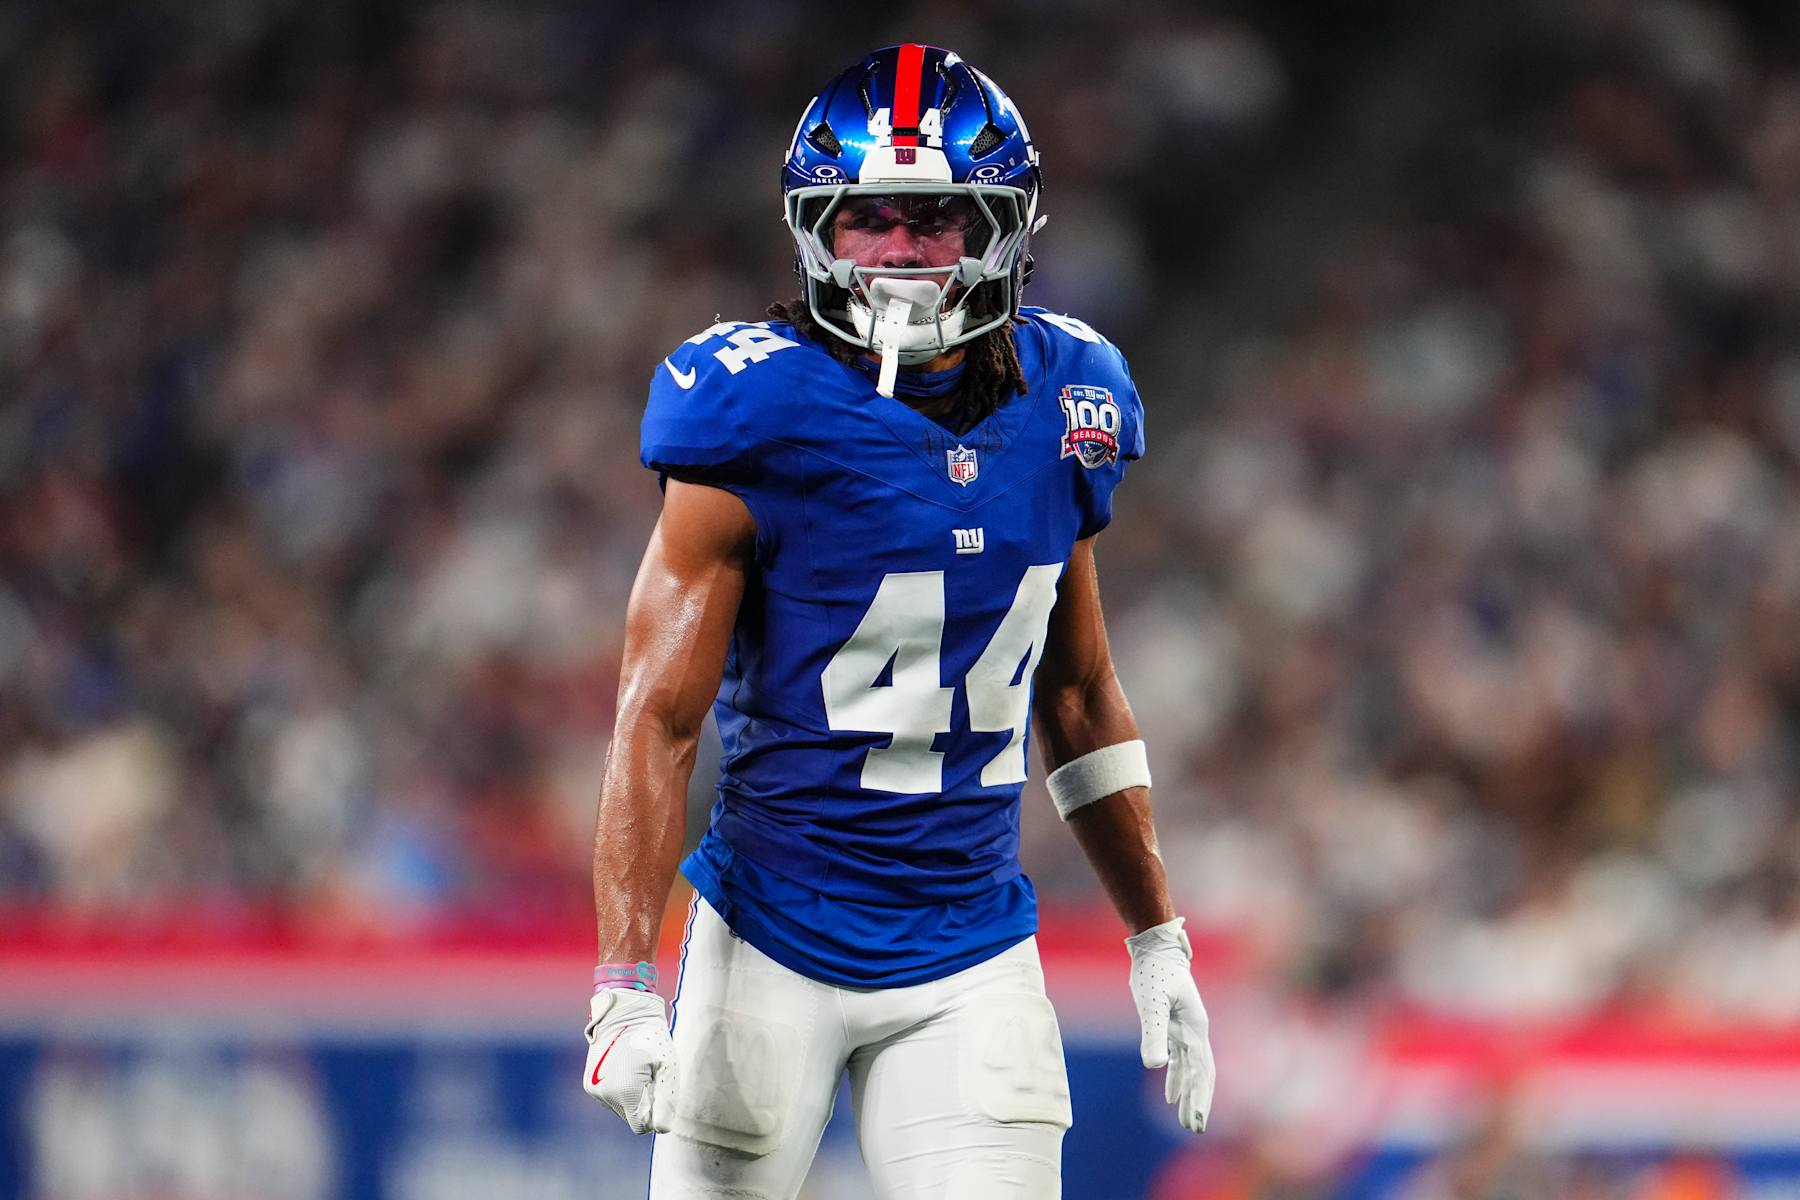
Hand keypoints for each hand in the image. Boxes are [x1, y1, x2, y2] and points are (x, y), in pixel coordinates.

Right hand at [582, 989, 676, 1133]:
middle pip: (631, 1118)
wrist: (624, 1013)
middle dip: (644, 1103)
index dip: (654, 1113)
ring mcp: (594, 1089)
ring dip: (633, 1096)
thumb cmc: (651, 1038)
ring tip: (638, 1069)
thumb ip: (666, 1101)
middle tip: (650, 1075)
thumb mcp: (667, 1067)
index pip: (641, 1126)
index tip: (659, 1089)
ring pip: (621, 1109)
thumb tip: (662, 1130)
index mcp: (624, 1091)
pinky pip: (611, 1098)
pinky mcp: (589, 1084)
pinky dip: (621, 1090)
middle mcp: (605, 1093)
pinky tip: (626, 1068)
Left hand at [1126, 916, 1215, 1132]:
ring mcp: (1186, 1029)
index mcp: (1195, 1029)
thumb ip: (1153, 1034)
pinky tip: (1169, 1094)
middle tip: (1195, 1128)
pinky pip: (1179, 1059)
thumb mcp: (1151, 1003)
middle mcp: (1195, 1032)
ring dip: (1188, 1093)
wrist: (1155, 948)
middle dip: (1198, 1101)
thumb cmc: (1154, 972)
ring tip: (1185, 1120)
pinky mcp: (1174, 1026)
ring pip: (1191, 1069)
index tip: (1197, 1121)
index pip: (1201, 1071)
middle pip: (1200, 1074)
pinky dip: (1176, 1077)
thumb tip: (1155, 1066)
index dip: (1200, 1097)